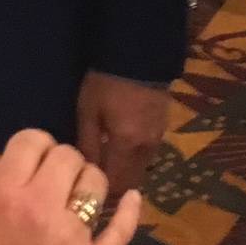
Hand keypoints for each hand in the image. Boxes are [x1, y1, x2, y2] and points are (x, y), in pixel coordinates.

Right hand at [0, 131, 138, 244]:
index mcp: (2, 192)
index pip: (31, 139)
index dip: (36, 145)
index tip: (37, 158)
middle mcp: (36, 207)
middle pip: (66, 155)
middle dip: (64, 162)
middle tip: (59, 178)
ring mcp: (68, 236)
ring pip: (95, 183)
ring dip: (90, 183)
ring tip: (81, 195)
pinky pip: (119, 230)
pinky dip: (129, 211)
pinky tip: (133, 199)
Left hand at [75, 72, 168, 198]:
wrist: (138, 54)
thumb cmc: (105, 81)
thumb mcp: (88, 110)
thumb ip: (86, 142)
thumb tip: (83, 170)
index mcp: (127, 146)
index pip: (115, 183)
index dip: (99, 189)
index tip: (84, 188)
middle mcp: (146, 149)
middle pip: (130, 180)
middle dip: (113, 184)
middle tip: (92, 180)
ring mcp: (157, 139)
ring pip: (139, 169)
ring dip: (124, 171)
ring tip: (103, 163)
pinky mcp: (162, 128)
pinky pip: (146, 155)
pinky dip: (132, 158)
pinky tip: (118, 147)